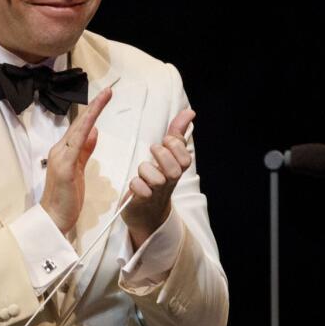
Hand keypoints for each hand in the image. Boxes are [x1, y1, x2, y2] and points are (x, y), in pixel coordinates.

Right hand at [40, 87, 112, 232]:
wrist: (53, 218)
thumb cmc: (66, 197)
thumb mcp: (78, 169)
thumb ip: (85, 150)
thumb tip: (94, 131)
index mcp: (64, 151)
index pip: (80, 127)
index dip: (92, 111)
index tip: (105, 98)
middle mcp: (59, 150)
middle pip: (79, 123)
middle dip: (94, 106)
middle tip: (109, 91)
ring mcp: (60, 157)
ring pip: (78, 129)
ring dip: (91, 113)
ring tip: (104, 98)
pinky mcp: (63, 167)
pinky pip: (75, 145)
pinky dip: (84, 131)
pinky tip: (92, 121)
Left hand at [122, 108, 194, 247]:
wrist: (146, 213)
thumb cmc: (157, 178)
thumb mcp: (168, 155)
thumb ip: (177, 133)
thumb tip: (190, 112)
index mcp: (177, 169)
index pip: (185, 158)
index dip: (176, 147)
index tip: (165, 141)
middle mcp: (169, 182)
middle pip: (175, 169)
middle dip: (162, 155)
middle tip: (153, 151)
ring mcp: (156, 193)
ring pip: (157, 179)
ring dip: (146, 170)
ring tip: (142, 171)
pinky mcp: (142, 201)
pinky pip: (140, 191)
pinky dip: (136, 185)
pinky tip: (135, 185)